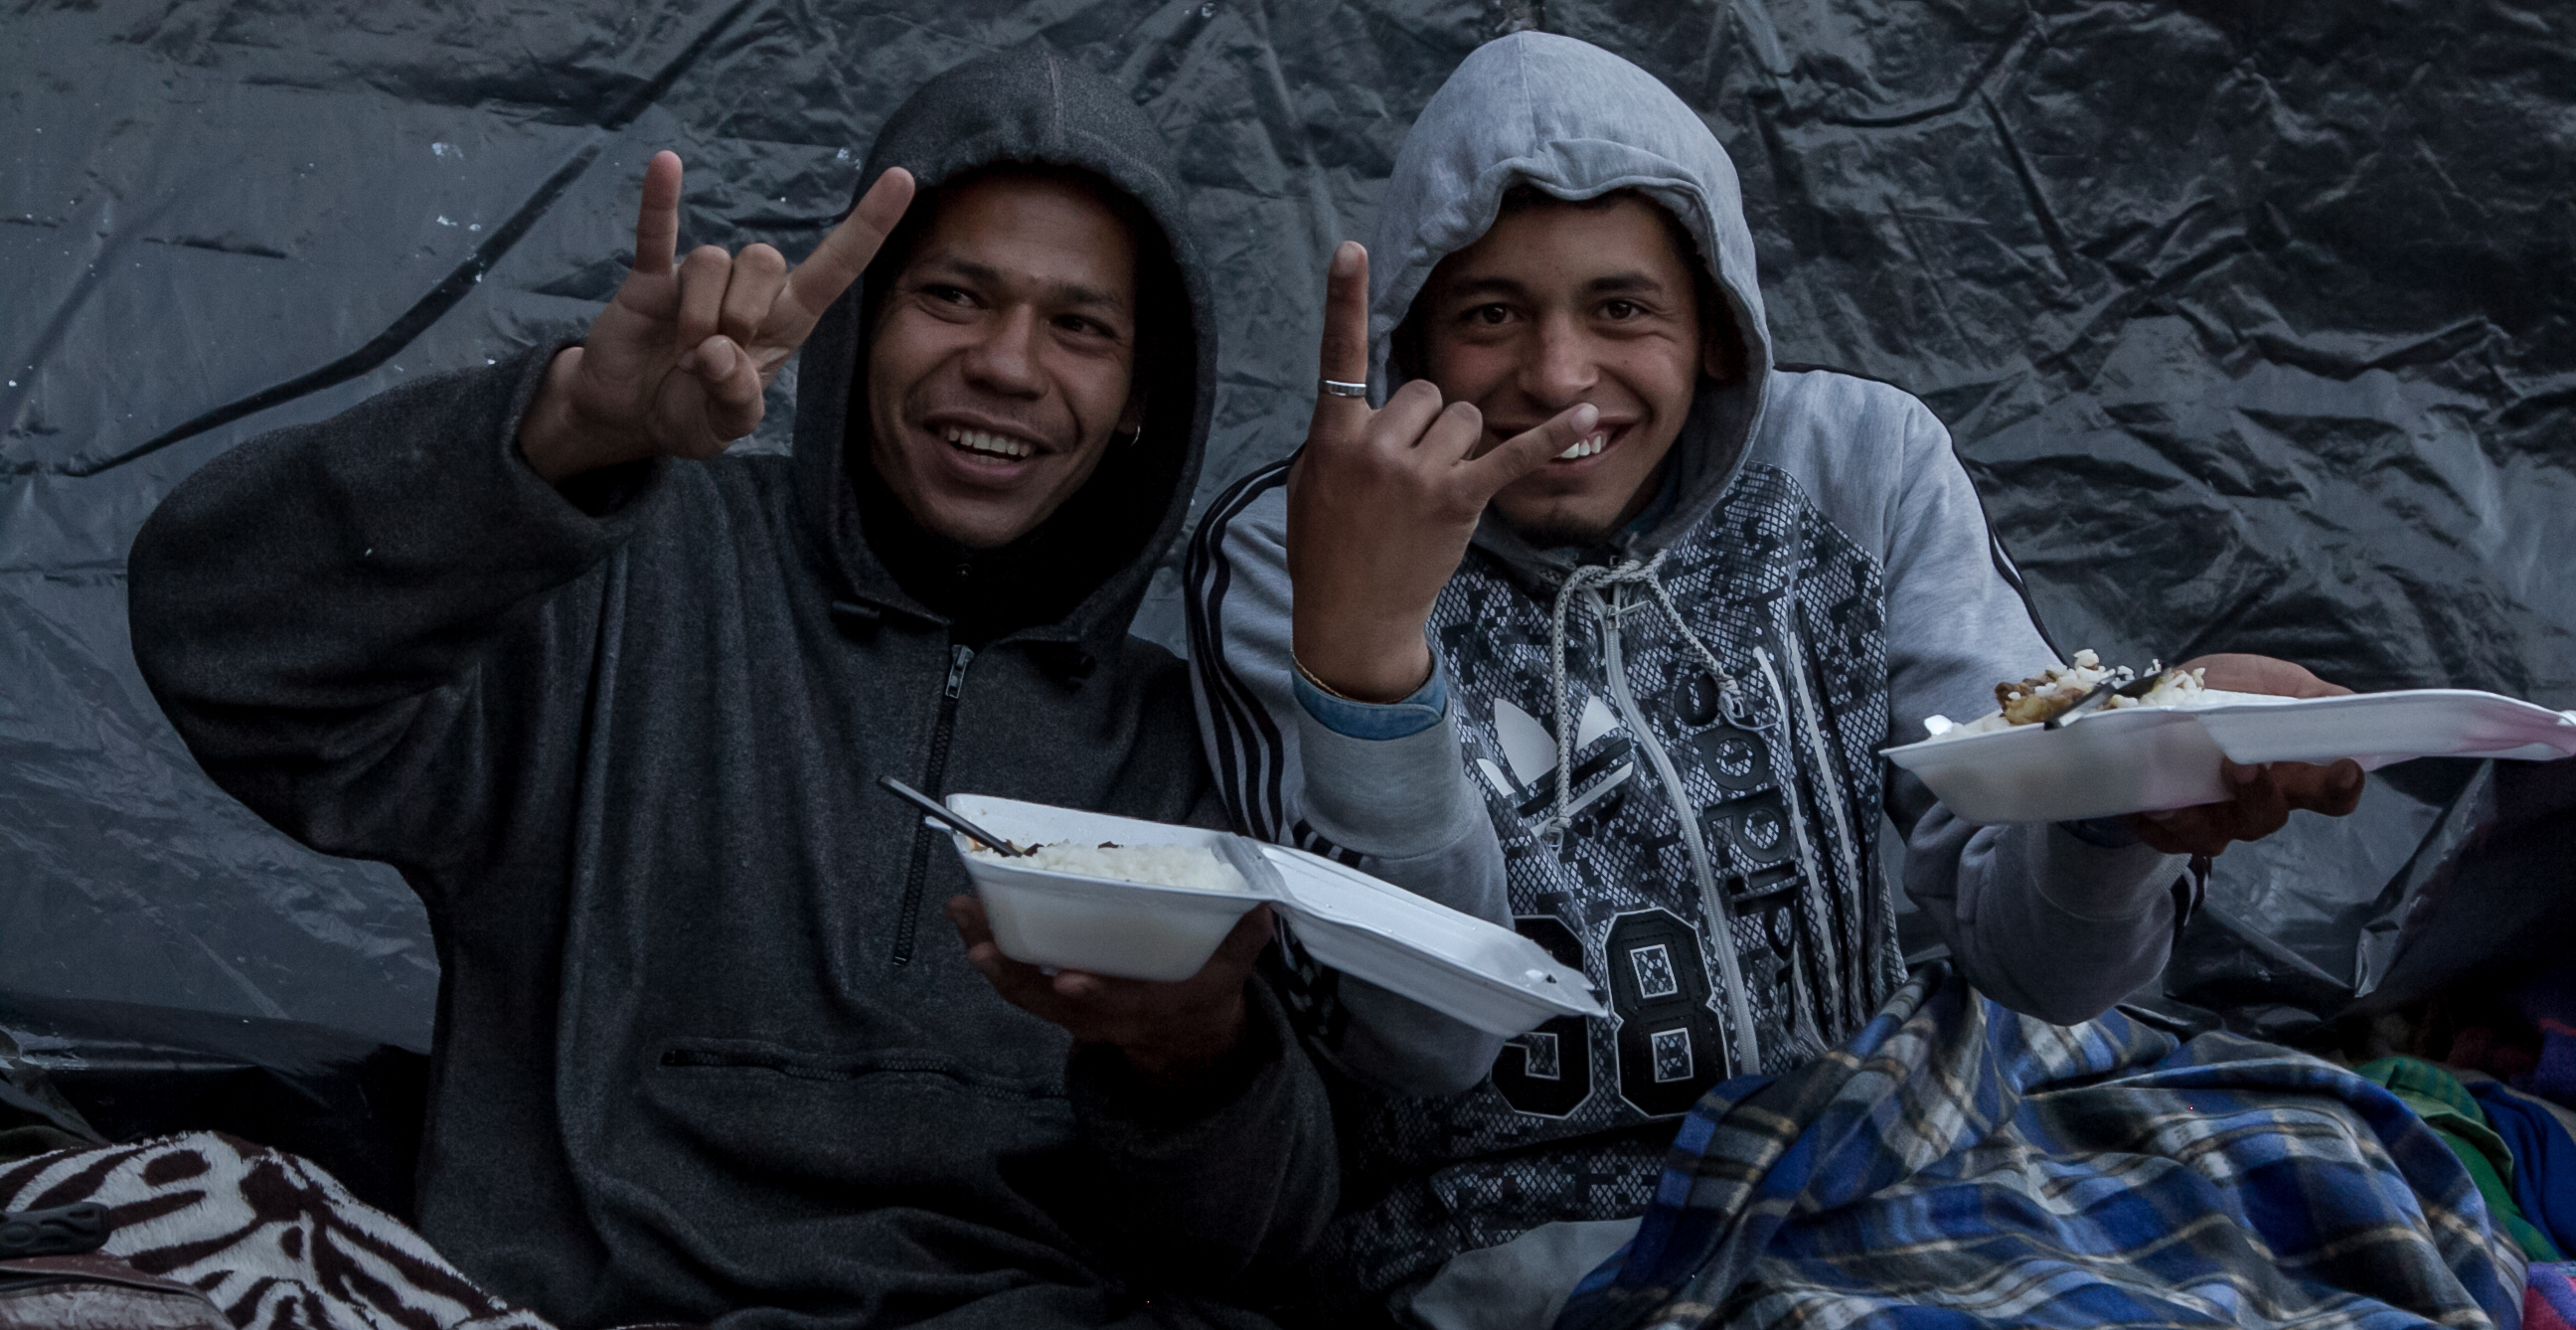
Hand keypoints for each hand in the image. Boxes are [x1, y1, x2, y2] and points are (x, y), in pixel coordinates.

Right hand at [517, 151, 916, 483]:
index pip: (835, 269)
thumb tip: (718, 352)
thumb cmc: (690, 415)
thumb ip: (734, 399)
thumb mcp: (724, 428)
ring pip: (712, 260)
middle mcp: (749, 293)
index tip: (902, 178)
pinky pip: (658, 232)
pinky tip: (666, 164)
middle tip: (710, 360)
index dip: (868, 228)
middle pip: (764, 260)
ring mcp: (699, 280)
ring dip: (696, 311)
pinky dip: (661, 202)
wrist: (629, 414)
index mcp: (786, 324)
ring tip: (681, 353)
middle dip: (739, 313)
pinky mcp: (652, 279)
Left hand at [947, 895, 1272, 1084]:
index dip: (1093, 994)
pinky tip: (970, 917)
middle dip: (1011, 973)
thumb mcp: (1229, 978)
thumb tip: (1259, 907)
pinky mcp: (1051, 999)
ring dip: (988, 954)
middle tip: (982, 944)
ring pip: (1020, 990)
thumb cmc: (1200, 996)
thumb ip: (1242, 944)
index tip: (1067, 978)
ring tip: (962, 913)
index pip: (1115, 1007)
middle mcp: (1097, 1017)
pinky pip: (1015, 981)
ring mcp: (1069, 1011)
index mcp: (1144, 1010)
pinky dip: (991, 952)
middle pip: (1045, 1001)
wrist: (1180, 1042)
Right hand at [1285, 242, 1599, 700]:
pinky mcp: (1460, 500)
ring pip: (1464, 417)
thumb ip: (1339, 436)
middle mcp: (1377, 446)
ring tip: (1434, 489)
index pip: (1339, 354)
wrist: (1351, 615)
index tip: (1352, 248)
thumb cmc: (1326, 548)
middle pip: (1426, 391)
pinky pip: (1512, 455)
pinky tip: (1588, 412)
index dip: (1346, 298)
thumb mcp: (1311, 483)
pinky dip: (1553, 434)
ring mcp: (1420, 474)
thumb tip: (1367, 407)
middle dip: (1426, 423)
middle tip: (1408, 472)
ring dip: (1459, 445)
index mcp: (1334, 435)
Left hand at [2124, 653, 2365, 854]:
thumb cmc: (2222, 692)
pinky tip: (2153, 808)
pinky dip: (2162, 827)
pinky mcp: (2170, 827)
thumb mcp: (2264, 682)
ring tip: (2186, 793)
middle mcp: (2255, 802)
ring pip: (2217, 835)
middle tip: (2243, 765)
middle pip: (2270, 815)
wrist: (2155, 699)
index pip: (2329, 793)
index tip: (2345, 769)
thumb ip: (2306, 694)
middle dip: (2260, 794)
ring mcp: (2212, 819)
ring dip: (2204, 818)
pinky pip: (2168, 837)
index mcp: (2290, 771)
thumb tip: (2351, 701)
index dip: (2341, 787)